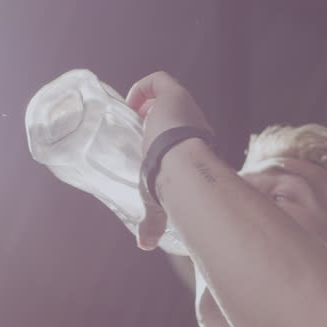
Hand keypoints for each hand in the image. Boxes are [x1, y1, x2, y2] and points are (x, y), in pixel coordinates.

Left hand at [124, 71, 212, 250]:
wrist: (181, 166)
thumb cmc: (176, 184)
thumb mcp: (161, 199)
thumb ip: (153, 221)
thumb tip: (145, 246)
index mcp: (196, 146)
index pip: (182, 136)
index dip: (164, 138)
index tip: (146, 145)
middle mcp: (194, 123)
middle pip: (176, 115)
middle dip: (156, 121)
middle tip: (137, 132)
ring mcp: (185, 107)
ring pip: (168, 95)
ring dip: (150, 102)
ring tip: (132, 115)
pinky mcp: (174, 94)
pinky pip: (159, 80)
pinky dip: (143, 88)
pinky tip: (130, 104)